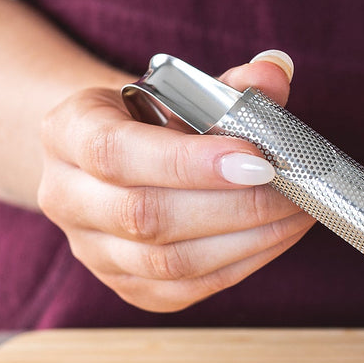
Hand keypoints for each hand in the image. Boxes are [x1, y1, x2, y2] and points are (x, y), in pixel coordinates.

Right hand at [36, 51, 315, 310]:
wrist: (108, 159)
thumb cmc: (149, 119)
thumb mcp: (178, 89)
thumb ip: (227, 85)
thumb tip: (274, 74)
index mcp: (67, 132)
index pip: (116, 153)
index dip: (188, 161)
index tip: (256, 159)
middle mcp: (65, 197)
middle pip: (145, 216)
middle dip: (235, 205)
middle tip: (295, 189)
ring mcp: (91, 250)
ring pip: (168, 262)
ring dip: (247, 239)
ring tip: (298, 212)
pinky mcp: (125, 287)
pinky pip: (185, 288)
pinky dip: (241, 264)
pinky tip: (277, 235)